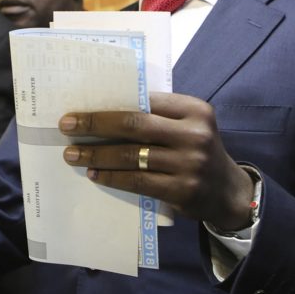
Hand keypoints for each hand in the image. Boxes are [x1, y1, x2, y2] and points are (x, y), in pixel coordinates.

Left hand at [59, 92, 254, 230]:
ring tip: (72, 154)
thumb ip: (158, 116)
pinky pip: (137, 181)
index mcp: (194, 110)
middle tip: (66, 125)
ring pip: (130, 155)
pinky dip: (111, 177)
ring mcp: (190, 163)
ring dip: (96, 154)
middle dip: (94, 124)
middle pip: (133, 124)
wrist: (228, 192)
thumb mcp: (188, 126)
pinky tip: (94, 173)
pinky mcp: (182, 190)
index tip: (80, 106)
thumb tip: (104, 108)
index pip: (144, 100)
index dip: (109, 104)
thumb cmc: (196, 151)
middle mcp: (195, 134)